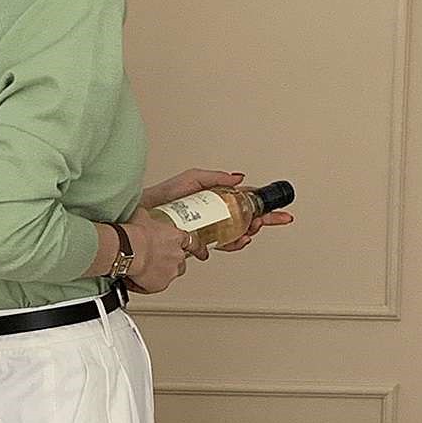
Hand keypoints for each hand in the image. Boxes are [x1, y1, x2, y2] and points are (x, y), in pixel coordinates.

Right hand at [121, 207, 193, 293]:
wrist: (128, 248)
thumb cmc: (135, 231)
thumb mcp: (142, 216)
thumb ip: (147, 218)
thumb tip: (141, 216)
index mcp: (176, 237)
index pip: (193, 244)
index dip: (199, 250)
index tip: (203, 254)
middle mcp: (177, 256)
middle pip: (180, 264)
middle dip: (170, 264)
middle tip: (155, 261)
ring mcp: (170, 272)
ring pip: (167, 276)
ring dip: (157, 274)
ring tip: (141, 270)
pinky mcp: (160, 285)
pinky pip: (153, 286)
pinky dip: (145, 284)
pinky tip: (134, 278)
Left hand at [139, 167, 293, 258]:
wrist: (144, 216)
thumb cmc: (163, 197)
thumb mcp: (192, 178)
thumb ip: (215, 177)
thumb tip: (238, 178)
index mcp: (216, 199)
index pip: (245, 201)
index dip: (262, 205)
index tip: (277, 209)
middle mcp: (214, 215)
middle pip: (246, 219)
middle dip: (262, 220)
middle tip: (272, 220)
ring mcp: (208, 230)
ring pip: (237, 234)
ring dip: (248, 232)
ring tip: (252, 229)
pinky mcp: (200, 243)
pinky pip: (222, 245)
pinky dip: (233, 243)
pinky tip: (239, 239)